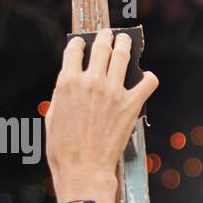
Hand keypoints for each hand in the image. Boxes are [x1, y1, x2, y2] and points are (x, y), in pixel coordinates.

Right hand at [45, 28, 158, 194]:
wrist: (84, 168)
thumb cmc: (63, 148)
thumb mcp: (53, 115)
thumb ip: (63, 94)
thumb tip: (71, 81)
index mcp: (67, 82)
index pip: (74, 51)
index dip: (79, 43)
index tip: (82, 42)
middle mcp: (91, 81)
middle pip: (101, 47)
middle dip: (105, 37)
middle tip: (108, 34)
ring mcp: (113, 92)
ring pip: (122, 57)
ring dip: (125, 45)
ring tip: (126, 42)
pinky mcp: (131, 105)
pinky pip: (147, 83)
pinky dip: (149, 77)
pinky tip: (147, 77)